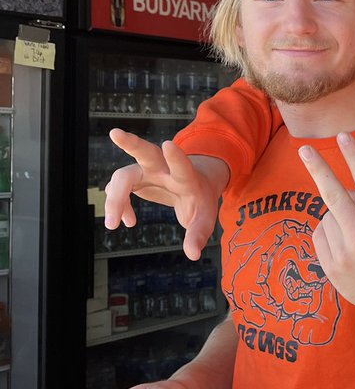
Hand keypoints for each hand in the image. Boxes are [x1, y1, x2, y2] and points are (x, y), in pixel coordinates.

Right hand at [104, 129, 227, 260]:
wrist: (194, 183)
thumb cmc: (200, 199)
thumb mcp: (205, 217)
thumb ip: (199, 234)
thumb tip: (193, 255)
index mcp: (186, 176)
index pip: (182, 165)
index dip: (176, 157)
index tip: (169, 144)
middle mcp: (164, 169)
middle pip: (146, 153)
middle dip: (132, 143)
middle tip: (115, 133)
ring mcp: (147, 171)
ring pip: (124, 175)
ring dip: (115, 198)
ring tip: (114, 224)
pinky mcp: (135, 178)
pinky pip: (118, 190)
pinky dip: (119, 206)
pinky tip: (127, 221)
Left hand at [298, 133, 354, 311]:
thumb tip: (341, 192)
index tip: (343, 136)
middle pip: (335, 195)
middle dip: (319, 169)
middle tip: (304, 149)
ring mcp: (345, 253)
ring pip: (327, 216)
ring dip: (337, 218)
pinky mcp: (330, 266)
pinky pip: (320, 235)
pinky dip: (328, 234)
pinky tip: (345, 248)